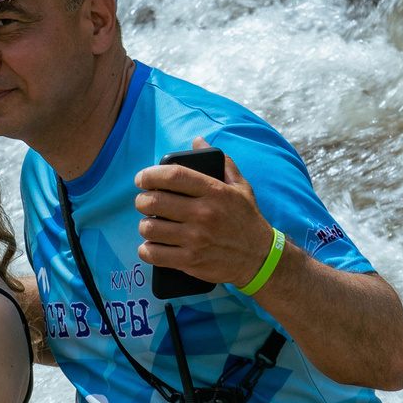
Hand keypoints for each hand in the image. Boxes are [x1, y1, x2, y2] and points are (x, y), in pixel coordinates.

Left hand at [133, 152, 275, 287]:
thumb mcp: (240, 187)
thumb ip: (221, 162)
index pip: (173, 175)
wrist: (260, 258)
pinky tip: (152, 245)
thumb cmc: (247, 220)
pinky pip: (153, 253)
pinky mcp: (190, 261)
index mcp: (214, 192)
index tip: (142, 179)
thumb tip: (198, 140)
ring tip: (151, 224)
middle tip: (144, 202)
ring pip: (149, 228)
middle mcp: (203, 214)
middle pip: (154, 201)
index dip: (150, 175)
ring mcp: (196, 239)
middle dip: (142, 200)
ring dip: (145, 225)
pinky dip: (147, 249)